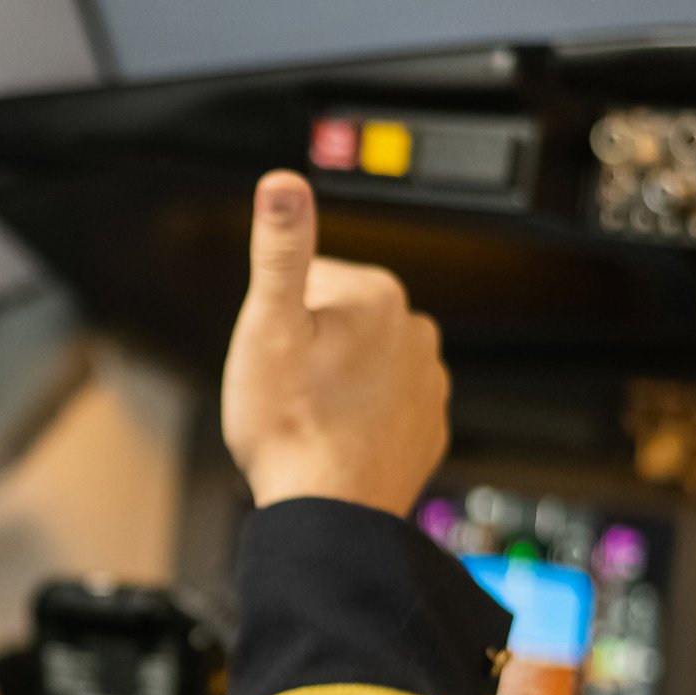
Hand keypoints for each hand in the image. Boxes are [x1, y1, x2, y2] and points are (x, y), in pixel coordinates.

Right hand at [219, 170, 450, 515]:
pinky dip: (360, 417)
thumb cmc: (291, 427)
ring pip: (363, 364)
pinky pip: (385, 405)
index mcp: (378, 296)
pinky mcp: (429, 426)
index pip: (311, 280)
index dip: (280, 317)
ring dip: (336, 382)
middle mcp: (416, 332)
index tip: (274, 355)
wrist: (329, 512)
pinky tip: (335, 438)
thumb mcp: (267, 326)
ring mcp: (428, 382)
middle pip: (340, 321)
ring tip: (310, 417)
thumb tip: (283, 182)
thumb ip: (279, 248)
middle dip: (311, 348)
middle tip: (287, 389)